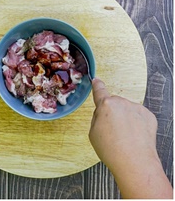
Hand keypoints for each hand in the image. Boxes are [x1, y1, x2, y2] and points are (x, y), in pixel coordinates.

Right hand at [89, 78, 171, 198]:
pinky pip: (139, 116)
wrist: (135, 162)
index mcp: (106, 105)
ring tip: (125, 136)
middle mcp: (122, 104)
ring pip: (127, 110)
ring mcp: (137, 109)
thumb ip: (97, 118)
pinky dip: (137, 123)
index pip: (100, 91)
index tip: (97, 80)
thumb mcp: (93, 133)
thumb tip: (103, 114)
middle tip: (112, 129)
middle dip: (112, 112)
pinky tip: (134, 135)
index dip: (97, 85)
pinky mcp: (149, 116)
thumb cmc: (113, 150)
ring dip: (125, 118)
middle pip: (114, 103)